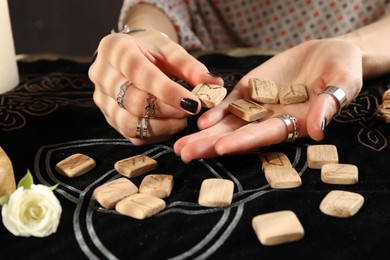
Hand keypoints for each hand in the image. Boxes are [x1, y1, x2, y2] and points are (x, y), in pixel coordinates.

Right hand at [88, 29, 222, 144]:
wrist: (128, 54)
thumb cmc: (150, 50)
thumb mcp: (169, 50)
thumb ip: (190, 67)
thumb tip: (214, 85)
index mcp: (114, 49)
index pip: (140, 73)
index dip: (168, 91)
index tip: (194, 103)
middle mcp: (101, 75)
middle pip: (133, 101)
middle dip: (168, 110)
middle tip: (191, 111)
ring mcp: (102, 99)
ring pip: (130, 123)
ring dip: (162, 126)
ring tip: (183, 119)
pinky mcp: (109, 117)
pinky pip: (132, 135)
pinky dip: (156, 134)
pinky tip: (171, 125)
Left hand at [174, 39, 362, 161]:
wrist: (329, 53)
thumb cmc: (342, 69)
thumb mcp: (342, 83)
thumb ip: (328, 105)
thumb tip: (317, 130)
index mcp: (294, 122)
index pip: (266, 135)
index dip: (245, 141)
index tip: (222, 148)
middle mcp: (271, 119)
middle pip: (238, 136)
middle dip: (211, 145)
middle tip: (185, 155)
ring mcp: (258, 106)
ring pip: (228, 124)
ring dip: (204, 134)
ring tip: (180, 147)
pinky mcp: (249, 91)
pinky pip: (229, 103)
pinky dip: (214, 111)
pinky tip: (198, 120)